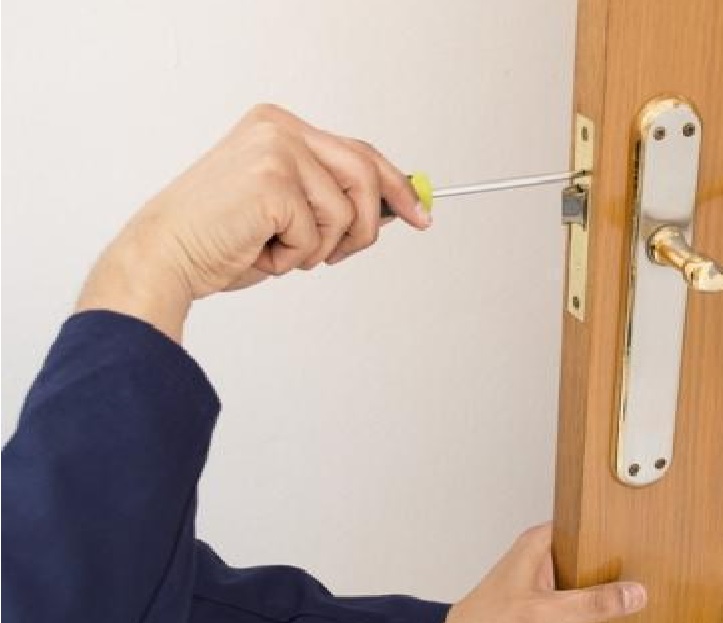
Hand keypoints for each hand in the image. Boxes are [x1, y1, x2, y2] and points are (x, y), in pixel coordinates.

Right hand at [75, 104, 429, 341]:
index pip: (359, 151)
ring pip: (345, 212)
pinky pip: (317, 234)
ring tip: (278, 250)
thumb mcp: (287, 208)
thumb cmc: (220, 238)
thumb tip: (395, 206)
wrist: (165, 256)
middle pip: (365, 174)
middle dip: (367, 225)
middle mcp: (279, 128)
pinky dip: (294, 258)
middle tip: (342, 253)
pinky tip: (260, 251)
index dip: (396, 185)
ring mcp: (276, 150)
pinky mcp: (272, 181)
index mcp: (280, 127)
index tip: (420, 213)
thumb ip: (331, 196)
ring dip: (319, 248)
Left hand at [435, 524, 646, 622]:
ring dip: (600, 588)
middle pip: (590, 552)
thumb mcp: (546, 614)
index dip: (611, 532)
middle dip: (611, 565)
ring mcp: (545, 578)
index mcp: (538, 541)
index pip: (585, 523)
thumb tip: (632, 594)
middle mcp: (542, 554)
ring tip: (625, 593)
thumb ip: (590, 604)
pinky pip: (578, 596)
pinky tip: (603, 611)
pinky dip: (590, 604)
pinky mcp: (547, 600)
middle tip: (639, 572)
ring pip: (586, 576)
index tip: (640, 540)